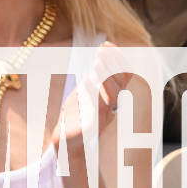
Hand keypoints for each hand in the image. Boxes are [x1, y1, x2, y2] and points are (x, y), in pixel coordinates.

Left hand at [53, 42, 128, 157]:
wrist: (65, 144)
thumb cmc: (77, 118)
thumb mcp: (85, 94)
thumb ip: (94, 78)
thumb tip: (100, 57)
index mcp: (111, 100)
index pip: (121, 77)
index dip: (117, 60)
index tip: (107, 43)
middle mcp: (112, 109)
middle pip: (121, 85)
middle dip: (113, 64)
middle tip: (104, 48)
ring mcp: (104, 119)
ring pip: (112, 96)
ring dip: (105, 77)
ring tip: (97, 60)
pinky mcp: (93, 129)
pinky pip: (98, 110)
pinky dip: (94, 94)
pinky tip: (87, 80)